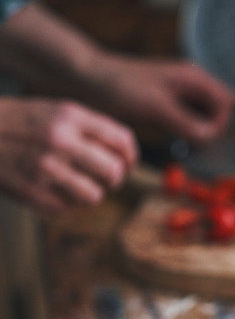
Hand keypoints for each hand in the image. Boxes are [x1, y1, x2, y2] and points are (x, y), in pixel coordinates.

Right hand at [0, 97, 137, 213]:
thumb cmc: (19, 122)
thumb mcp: (54, 110)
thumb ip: (88, 127)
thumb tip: (124, 153)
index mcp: (69, 116)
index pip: (121, 140)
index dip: (131, 156)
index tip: (128, 163)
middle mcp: (60, 140)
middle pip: (114, 172)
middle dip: (114, 179)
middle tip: (106, 179)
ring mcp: (45, 168)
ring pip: (94, 196)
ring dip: (90, 193)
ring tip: (77, 185)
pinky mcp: (32, 192)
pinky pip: (67, 207)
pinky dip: (64, 202)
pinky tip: (51, 188)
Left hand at [85, 55, 234, 143]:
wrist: (89, 80)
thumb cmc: (120, 87)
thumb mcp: (156, 107)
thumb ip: (186, 122)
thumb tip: (210, 138)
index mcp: (194, 77)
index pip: (227, 103)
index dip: (219, 123)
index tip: (199, 138)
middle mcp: (191, 84)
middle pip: (219, 111)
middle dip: (210, 129)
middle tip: (188, 141)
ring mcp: (180, 94)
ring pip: (204, 118)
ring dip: (197, 132)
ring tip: (177, 140)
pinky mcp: (168, 105)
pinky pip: (188, 121)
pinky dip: (184, 132)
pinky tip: (168, 137)